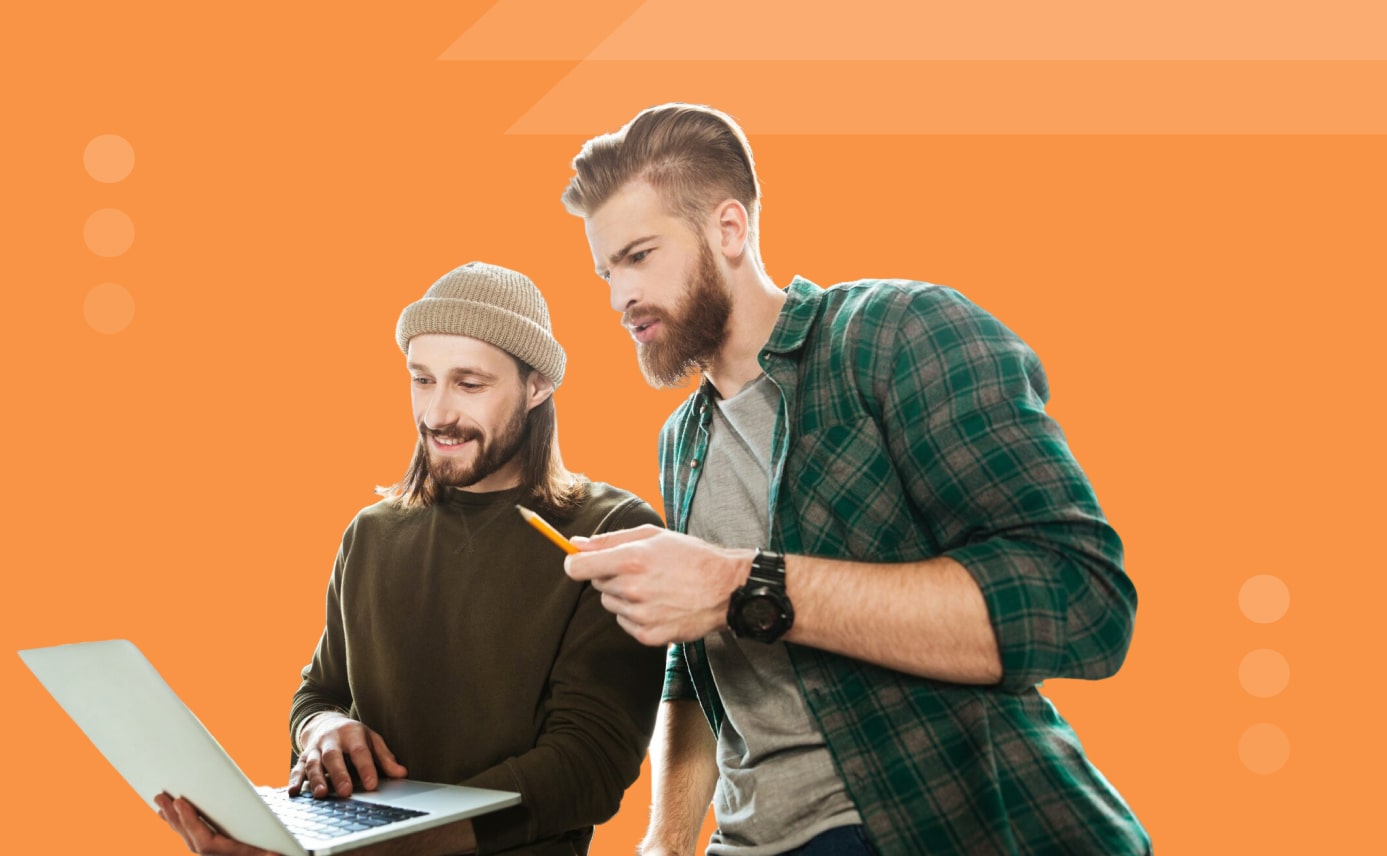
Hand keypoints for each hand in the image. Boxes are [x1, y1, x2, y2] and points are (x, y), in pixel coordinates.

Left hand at [155, 792, 280, 854]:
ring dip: (172, 820)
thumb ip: (268, 853)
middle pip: (191, 839)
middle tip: (161, 797)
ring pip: (188, 838)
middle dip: (175, 818)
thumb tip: (273, 855)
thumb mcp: (274, 849)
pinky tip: (167, 814)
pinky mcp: (213, 850)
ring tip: (159, 800)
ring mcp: (214, 854)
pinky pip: (191, 837)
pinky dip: (179, 825)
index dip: (191, 823)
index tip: (180, 803)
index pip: (204, 842)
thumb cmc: (274, 851)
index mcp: (231, 854)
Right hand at [289, 712, 407, 798]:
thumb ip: (385, 757)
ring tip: (322, 794)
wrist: (324, 722)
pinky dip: (294, 780)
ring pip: (313, 763)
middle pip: (333, 756)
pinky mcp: (302, 757)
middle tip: (345, 792)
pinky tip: (294, 792)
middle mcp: (330, 740)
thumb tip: (402, 773)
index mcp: (351, 733)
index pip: (360, 751)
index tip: (372, 784)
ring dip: (316, 780)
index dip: (366, 768)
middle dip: (339, 774)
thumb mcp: (371, 740)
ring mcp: (314, 749)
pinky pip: (297, 768)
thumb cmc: (353, 736)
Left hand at [564, 525, 753, 645]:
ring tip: (653, 587)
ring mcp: (640, 615)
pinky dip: (636, 614)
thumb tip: (575, 544)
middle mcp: (632, 589)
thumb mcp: (653, 536)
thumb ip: (610, 540)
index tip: (580, 563)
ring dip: (624, 596)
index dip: (575, 564)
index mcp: (631, 560)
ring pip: (611, 604)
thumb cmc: (691, 557)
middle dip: (611, 576)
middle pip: (597, 585)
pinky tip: (659, 604)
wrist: (726, 589)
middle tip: (640, 570)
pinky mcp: (648, 635)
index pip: (578, 568)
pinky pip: (624, 623)